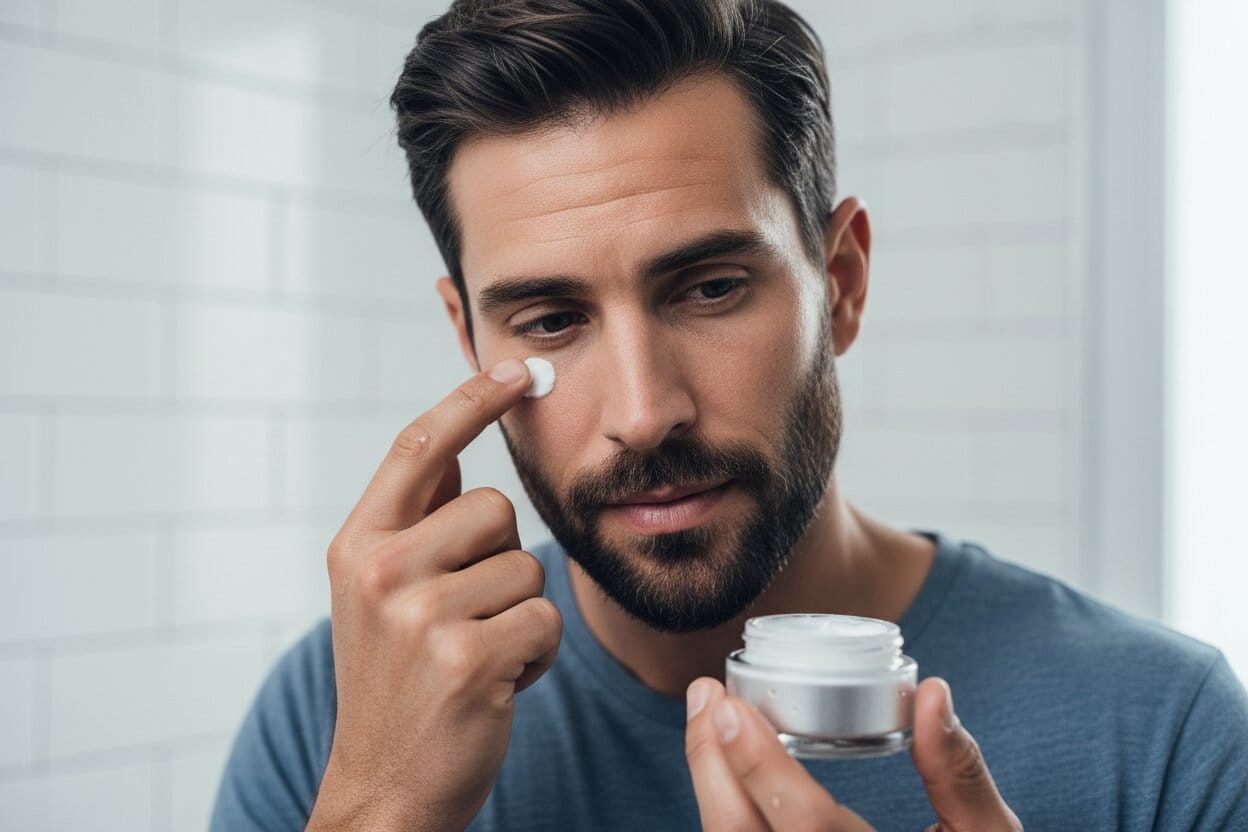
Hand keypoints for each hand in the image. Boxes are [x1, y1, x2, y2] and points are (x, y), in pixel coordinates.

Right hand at [306, 359, 563, 831]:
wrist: (384, 789)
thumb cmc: (395, 686)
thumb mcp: (378, 596)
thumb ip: (414, 522)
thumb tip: (457, 444)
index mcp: (356, 545)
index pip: (418, 447)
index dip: (472, 400)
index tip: (519, 368)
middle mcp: (379, 570)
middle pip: (494, 507)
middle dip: (500, 559)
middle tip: (465, 616)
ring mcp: (421, 614)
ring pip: (527, 568)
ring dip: (518, 615)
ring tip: (475, 655)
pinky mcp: (468, 657)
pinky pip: (545, 622)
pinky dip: (535, 657)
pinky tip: (496, 685)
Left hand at [685, 676, 1022, 830]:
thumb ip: (959, 772)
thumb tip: (932, 692)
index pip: (806, 825)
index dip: (759, 764)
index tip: (729, 707)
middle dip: (710, 763)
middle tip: (706, 697)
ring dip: (710, 787)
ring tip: (709, 724)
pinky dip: (727, 816)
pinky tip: (725, 775)